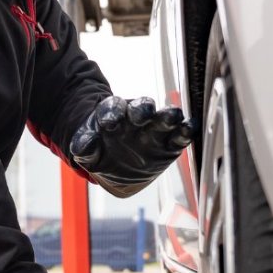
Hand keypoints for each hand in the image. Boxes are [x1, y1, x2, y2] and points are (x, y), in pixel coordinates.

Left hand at [69, 96, 194, 198]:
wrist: (114, 165)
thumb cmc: (100, 151)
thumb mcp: (86, 151)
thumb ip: (84, 147)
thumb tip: (83, 144)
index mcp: (113, 116)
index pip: (113, 108)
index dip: (112, 111)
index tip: (109, 120)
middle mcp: (135, 118)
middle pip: (140, 108)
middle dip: (142, 109)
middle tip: (143, 112)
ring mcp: (154, 129)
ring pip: (163, 118)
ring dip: (168, 116)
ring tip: (173, 116)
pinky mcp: (169, 143)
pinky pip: (179, 135)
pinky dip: (186, 131)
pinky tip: (190, 128)